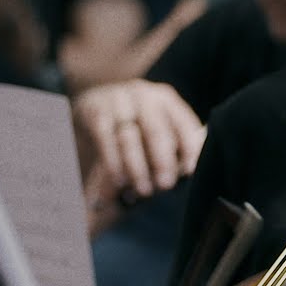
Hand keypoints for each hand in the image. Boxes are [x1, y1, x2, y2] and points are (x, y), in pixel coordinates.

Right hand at [73, 79, 205, 202]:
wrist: (94, 100)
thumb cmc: (135, 122)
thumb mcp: (155, 125)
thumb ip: (174, 144)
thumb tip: (186, 172)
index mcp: (165, 100)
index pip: (183, 124)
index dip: (189, 147)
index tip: (191, 171)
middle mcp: (143, 96)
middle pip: (156, 130)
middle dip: (162, 160)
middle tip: (166, 185)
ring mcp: (117, 102)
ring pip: (129, 137)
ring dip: (137, 167)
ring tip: (144, 190)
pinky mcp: (95, 112)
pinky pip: (105, 140)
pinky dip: (113, 162)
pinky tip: (119, 180)